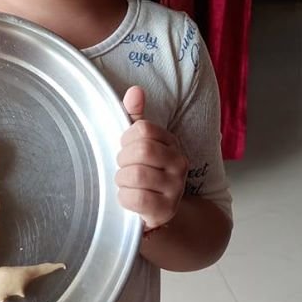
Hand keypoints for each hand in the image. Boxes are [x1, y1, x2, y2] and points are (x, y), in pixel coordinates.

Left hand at [116, 86, 187, 230]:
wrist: (158, 210)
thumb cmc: (142, 171)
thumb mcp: (137, 143)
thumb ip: (134, 116)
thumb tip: (135, 91)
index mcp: (171, 142)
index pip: (142, 129)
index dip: (126, 139)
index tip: (125, 149)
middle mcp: (179, 163)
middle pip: (141, 150)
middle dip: (123, 160)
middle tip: (123, 167)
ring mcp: (175, 187)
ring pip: (136, 175)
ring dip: (122, 180)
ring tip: (126, 183)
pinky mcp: (166, 209)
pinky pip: (137, 198)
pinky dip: (125, 198)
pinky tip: (129, 197)